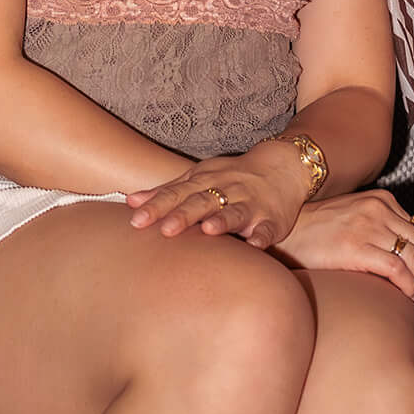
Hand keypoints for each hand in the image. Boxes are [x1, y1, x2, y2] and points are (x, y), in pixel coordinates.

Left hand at [126, 144, 310, 247]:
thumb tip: (130, 202)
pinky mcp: (272, 220)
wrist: (282, 167)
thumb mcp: (198, 179)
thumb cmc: (231, 178)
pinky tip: (255, 245)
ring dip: (223, 221)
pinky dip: (261, 236)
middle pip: (202, 202)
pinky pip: (267, 229)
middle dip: (184, 215)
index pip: (177, 194)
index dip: (157, 207)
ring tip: (208, 230)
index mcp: (204, 182)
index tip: (136, 221)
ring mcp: (250, 204)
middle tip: (165, 230)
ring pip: (235, 212)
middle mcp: (226, 191)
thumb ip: (166, 192)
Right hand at [275, 191, 413, 309]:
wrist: (283, 233)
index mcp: (382, 201)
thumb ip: (379, 228)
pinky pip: (397, 269)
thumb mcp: (353, 219)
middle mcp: (380, 210)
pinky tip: (407, 301)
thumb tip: (404, 258)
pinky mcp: (357, 247)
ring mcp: (369, 226)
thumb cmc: (314, 233)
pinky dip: (409, 288)